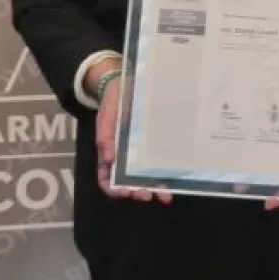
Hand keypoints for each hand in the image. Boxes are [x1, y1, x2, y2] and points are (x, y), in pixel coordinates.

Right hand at [96, 75, 171, 203]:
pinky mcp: (156, 146)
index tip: (123, 192)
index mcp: (110, 153)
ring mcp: (142, 153)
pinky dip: (166, 176)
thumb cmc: (113, 103)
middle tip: (145, 195)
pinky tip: (173, 182)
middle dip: (137, 191)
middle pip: (129, 182)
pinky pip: (160, 163)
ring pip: (147, 177)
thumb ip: (105, 137)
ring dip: (154, 188)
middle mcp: (126, 157)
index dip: (113, 189)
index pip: (106, 177)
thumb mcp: (106, 117)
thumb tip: (109, 160)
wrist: (128, 84)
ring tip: (163, 194)